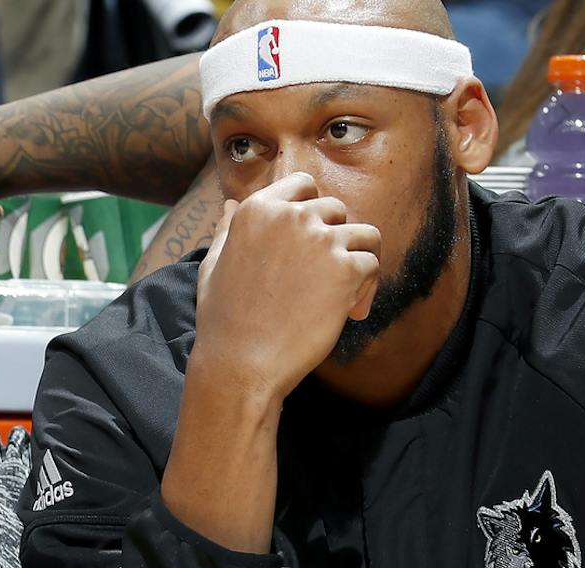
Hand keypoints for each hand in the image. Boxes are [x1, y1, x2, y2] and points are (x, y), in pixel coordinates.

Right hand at [192, 173, 380, 401]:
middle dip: (334, 241)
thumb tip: (230, 206)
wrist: (240, 365)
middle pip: (336, 210)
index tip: (307, 241)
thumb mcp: (212, 268)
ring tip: (343, 295)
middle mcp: (291, 217)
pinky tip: (350, 312)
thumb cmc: (223, 321)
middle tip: (323, 279)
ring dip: (357, 261)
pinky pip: (372, 264)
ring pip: (363, 235)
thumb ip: (226, 232)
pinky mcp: (345, 269)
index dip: (311, 211)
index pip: (303, 186)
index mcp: (256, 210)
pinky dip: (367, 288)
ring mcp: (320, 241)